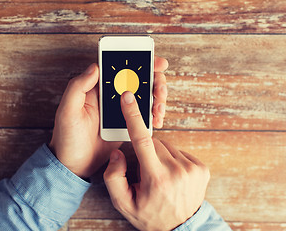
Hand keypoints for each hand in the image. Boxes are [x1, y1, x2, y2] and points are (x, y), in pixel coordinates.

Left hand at [49, 57, 167, 178]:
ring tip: (158, 109)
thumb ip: (77, 87)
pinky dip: (154, 115)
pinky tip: (156, 120)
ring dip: (157, 98)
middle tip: (159, 90)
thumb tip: (95, 67)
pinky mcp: (127, 124)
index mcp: (96, 88)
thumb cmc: (67, 138)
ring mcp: (121, 110)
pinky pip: (144, 115)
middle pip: (138, 80)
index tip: (155, 62)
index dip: (139, 62)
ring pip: (145, 96)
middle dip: (155, 81)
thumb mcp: (67, 111)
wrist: (75, 165)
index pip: (120, 68)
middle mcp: (111, 96)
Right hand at [103, 91, 209, 229]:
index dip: (134, 116)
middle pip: (154, 142)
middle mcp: (177, 170)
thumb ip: (114, 177)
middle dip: (146, 151)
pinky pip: (179, 151)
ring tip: (160, 175)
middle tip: (146, 171)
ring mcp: (192, 168)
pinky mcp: (202, 167)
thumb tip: (119, 152)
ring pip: (167, 146)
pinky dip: (172, 158)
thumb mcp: (123, 203)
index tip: (129, 98)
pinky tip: (171, 174)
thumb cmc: (150, 215)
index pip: (142, 140)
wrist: (181, 228)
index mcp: (156, 178)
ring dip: (159, 155)